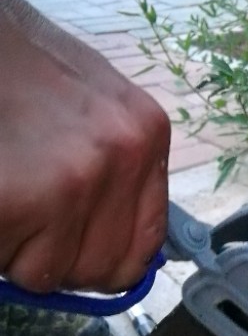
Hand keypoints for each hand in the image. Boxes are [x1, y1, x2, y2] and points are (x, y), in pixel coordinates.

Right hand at [0, 0, 169, 292]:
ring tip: (5, 189)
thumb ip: (113, 173)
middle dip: (56, 259)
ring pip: (51, 272)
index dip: (101, 258)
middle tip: (24, 215)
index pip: (145, 244)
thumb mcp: (87, 105)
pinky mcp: (23, 196)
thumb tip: (115, 242)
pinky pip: (10, 263)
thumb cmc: (13, 63)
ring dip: (17, 249)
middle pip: (103, 268)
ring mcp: (78, 176)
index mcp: (146, 134)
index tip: (70, 250)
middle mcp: (126, 154)